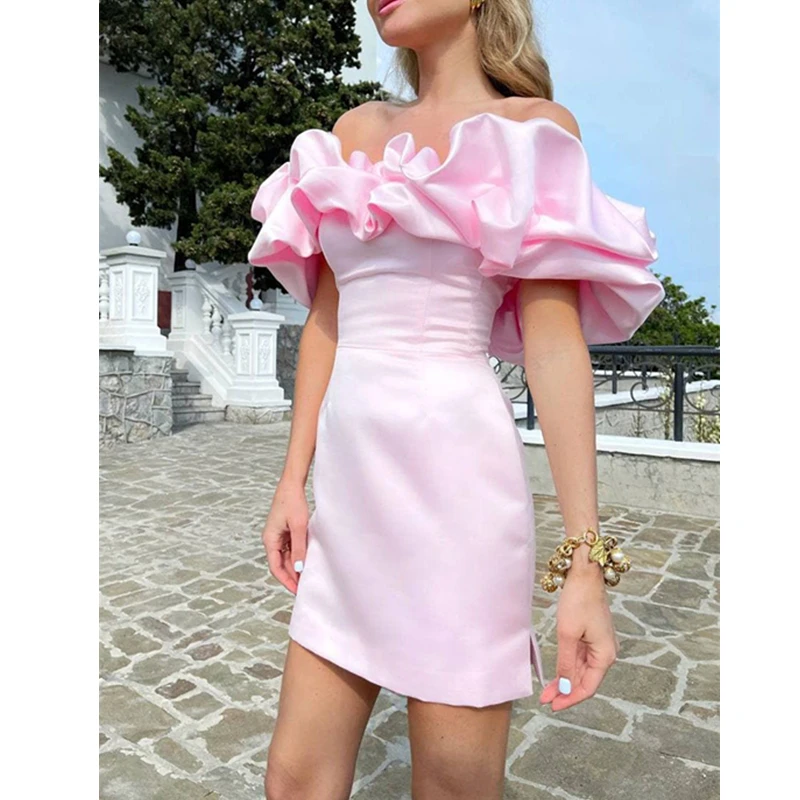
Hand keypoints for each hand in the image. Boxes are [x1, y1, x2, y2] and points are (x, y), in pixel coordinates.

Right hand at [261, 478, 308, 594]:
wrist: (292, 484)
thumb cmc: (293, 502)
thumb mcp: (298, 527)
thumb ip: (298, 548)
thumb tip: (298, 568)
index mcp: (270, 540)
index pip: (275, 567)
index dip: (286, 580)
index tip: (297, 590)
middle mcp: (271, 539)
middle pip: (280, 564)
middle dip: (291, 576)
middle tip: (304, 588)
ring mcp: (277, 536)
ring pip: (285, 557)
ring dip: (294, 567)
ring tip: (307, 577)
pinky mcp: (284, 531)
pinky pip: (289, 549)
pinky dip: (297, 556)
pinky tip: (306, 562)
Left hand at [539, 562, 618, 710]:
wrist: (585, 575)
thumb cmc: (579, 600)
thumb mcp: (568, 634)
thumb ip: (566, 663)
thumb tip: (566, 687)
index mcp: (605, 655)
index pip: (588, 687)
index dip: (571, 699)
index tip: (554, 706)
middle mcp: (606, 653)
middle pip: (585, 680)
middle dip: (566, 691)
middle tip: (546, 700)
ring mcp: (599, 645)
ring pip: (581, 671)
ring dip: (565, 681)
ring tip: (547, 691)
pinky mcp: (592, 637)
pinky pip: (580, 659)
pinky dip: (568, 667)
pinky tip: (557, 675)